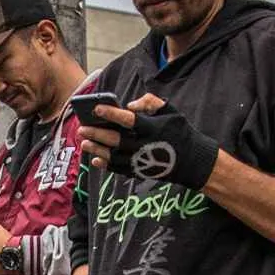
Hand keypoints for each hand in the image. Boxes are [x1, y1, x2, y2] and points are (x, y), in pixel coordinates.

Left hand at [78, 93, 218, 190]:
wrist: (193, 161)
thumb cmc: (180, 131)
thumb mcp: (171, 111)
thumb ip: (151, 102)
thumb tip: (129, 105)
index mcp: (152, 129)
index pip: (127, 120)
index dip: (111, 113)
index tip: (96, 108)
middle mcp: (144, 146)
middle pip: (115, 140)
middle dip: (97, 133)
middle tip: (82, 128)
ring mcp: (141, 161)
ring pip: (113, 156)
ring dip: (97, 149)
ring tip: (84, 142)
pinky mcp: (140, 172)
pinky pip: (119, 169)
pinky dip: (106, 165)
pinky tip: (95, 158)